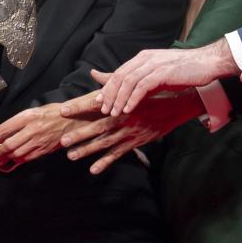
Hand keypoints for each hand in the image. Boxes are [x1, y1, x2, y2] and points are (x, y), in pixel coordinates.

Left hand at [0, 102, 77, 168]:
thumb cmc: (52, 112)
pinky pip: (27, 158)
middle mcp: (32, 130)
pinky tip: (16, 155)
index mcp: (28, 117)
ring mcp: (39, 142)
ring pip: (16, 154)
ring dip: (7, 155)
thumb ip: (18, 122)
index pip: (4, 129)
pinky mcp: (44, 150)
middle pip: (8, 145)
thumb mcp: (33, 111)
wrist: (74, 119)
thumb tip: (1, 132)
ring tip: (3, 153)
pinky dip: (18, 158)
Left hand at [61, 89, 201, 173]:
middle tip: (63, 140)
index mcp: (120, 103)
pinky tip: (93, 169)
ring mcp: (129, 132)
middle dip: (79, 134)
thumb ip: (111, 81)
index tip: (63, 110)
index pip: (95, 105)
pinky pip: (118, 154)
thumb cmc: (153, 93)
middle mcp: (123, 118)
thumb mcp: (133, 85)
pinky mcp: (136, 142)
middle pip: (97, 128)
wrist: (178, 104)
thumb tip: (93, 73)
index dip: (78, 108)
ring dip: (87, 150)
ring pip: (105, 143)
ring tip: (71, 156)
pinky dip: (106, 162)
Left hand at [95, 41, 237, 114]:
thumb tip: (130, 90)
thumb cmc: (186, 70)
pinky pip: (142, 87)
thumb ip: (144, 78)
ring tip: (114, 113)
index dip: (107, 87)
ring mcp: (154, 64)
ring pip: (128, 82)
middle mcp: (145, 58)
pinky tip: (129, 110)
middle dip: (109, 95)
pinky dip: (133, 99)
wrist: (207, 63)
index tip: (99, 101)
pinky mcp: (162, 72)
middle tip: (103, 110)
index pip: (119, 72)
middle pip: (119, 77)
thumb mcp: (160, 73)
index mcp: (143, 57)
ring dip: (119, 99)